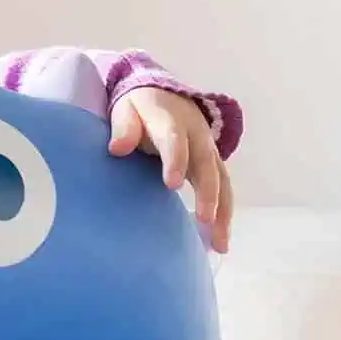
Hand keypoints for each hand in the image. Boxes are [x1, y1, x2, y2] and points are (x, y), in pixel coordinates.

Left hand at [109, 87, 235, 252]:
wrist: (163, 94)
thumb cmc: (138, 108)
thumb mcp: (125, 109)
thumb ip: (123, 127)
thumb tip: (117, 148)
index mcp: (171, 120)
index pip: (175, 140)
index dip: (176, 160)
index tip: (172, 184)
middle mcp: (196, 135)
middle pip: (206, 164)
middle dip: (208, 192)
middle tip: (205, 219)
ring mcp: (208, 150)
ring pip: (222, 181)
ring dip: (223, 212)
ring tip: (220, 244)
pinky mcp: (212, 164)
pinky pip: (223, 189)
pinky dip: (223, 215)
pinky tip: (219, 242)